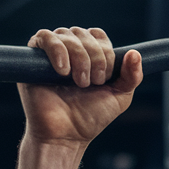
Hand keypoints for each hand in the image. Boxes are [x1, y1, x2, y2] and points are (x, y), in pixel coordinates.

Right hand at [18, 27, 142, 146]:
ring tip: (79, 82)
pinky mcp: (33, 58)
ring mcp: (52, 53)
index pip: (98, 35)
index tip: (105, 78)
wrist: (66, 135)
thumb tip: (135, 53)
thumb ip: (132, 76)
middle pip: (84, 33)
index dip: (106, 53)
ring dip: (79, 58)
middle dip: (94, 58)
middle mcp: (71, 50)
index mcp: (90, 55)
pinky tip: (63, 71)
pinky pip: (45, 37)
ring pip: (67, 34)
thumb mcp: (120, 97)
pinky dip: (57, 50)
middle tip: (92, 84)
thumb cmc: (91, 117)